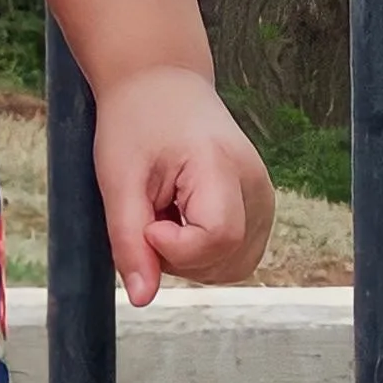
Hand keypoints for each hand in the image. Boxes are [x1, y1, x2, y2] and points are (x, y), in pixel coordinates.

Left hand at [92, 64, 269, 302]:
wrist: (162, 85)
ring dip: (191, 257)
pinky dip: (204, 250)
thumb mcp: (118, 180)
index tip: (148, 221)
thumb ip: (129, 242)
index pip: (218, 238)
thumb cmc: (137, 121)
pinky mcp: (260, 208)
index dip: (175, 246)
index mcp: (223, 166)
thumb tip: (144, 297)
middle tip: (151, 215)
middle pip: (228, 259)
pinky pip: (237, 254)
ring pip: (234, 265)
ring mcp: (264, 198)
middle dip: (179, 257)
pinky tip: (182, 219)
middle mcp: (256, 185)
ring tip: (167, 213)